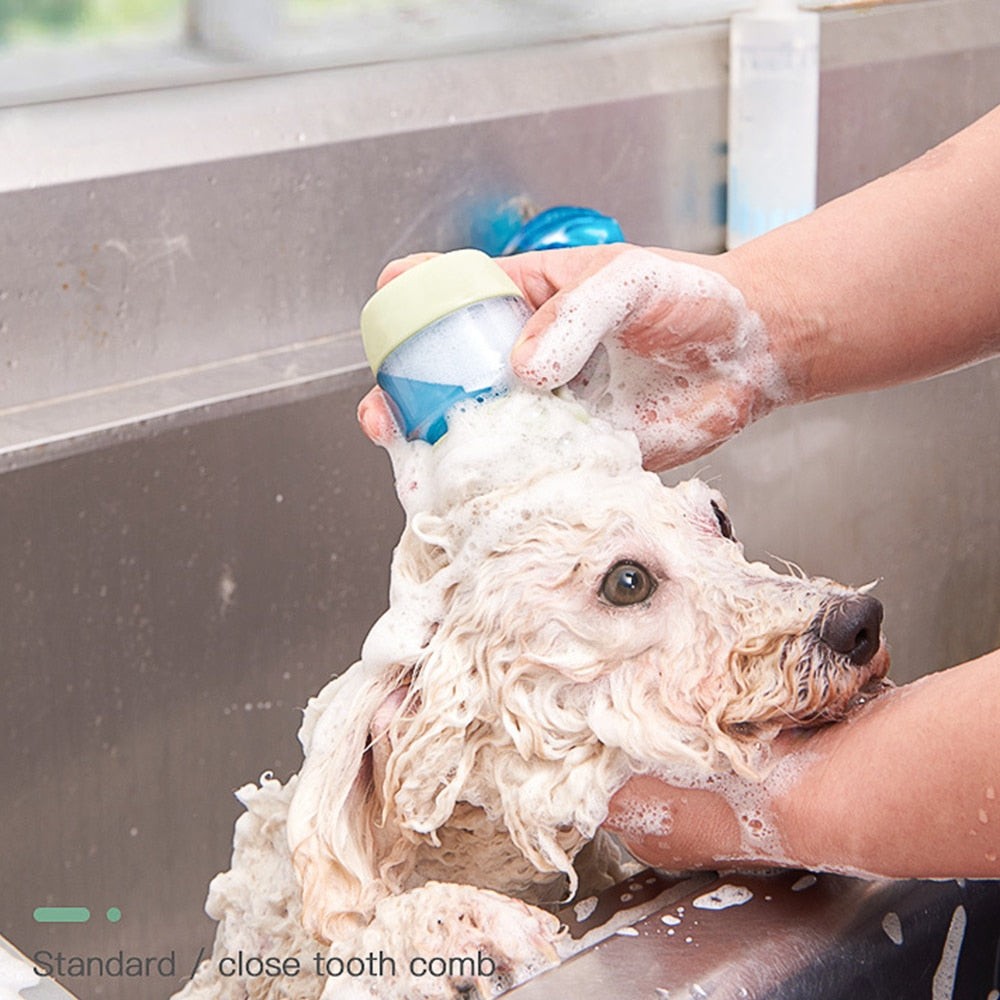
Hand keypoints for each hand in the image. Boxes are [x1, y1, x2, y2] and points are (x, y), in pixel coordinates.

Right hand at [357, 245, 791, 468]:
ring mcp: (549, 409)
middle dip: (406, 394)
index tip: (385, 309)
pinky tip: (477, 494)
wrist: (754, 354)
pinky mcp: (577, 453)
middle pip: (449, 375)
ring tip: (417, 462)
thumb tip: (524, 371)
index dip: (412, 302)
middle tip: (385, 414)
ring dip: (442, 448)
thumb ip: (574, 317)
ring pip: (480, 429)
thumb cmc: (694, 298)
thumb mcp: (628, 282)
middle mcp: (528, 357)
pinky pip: (530, 471)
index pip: (456, 295)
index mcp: (530, 299)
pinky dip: (501, 485)